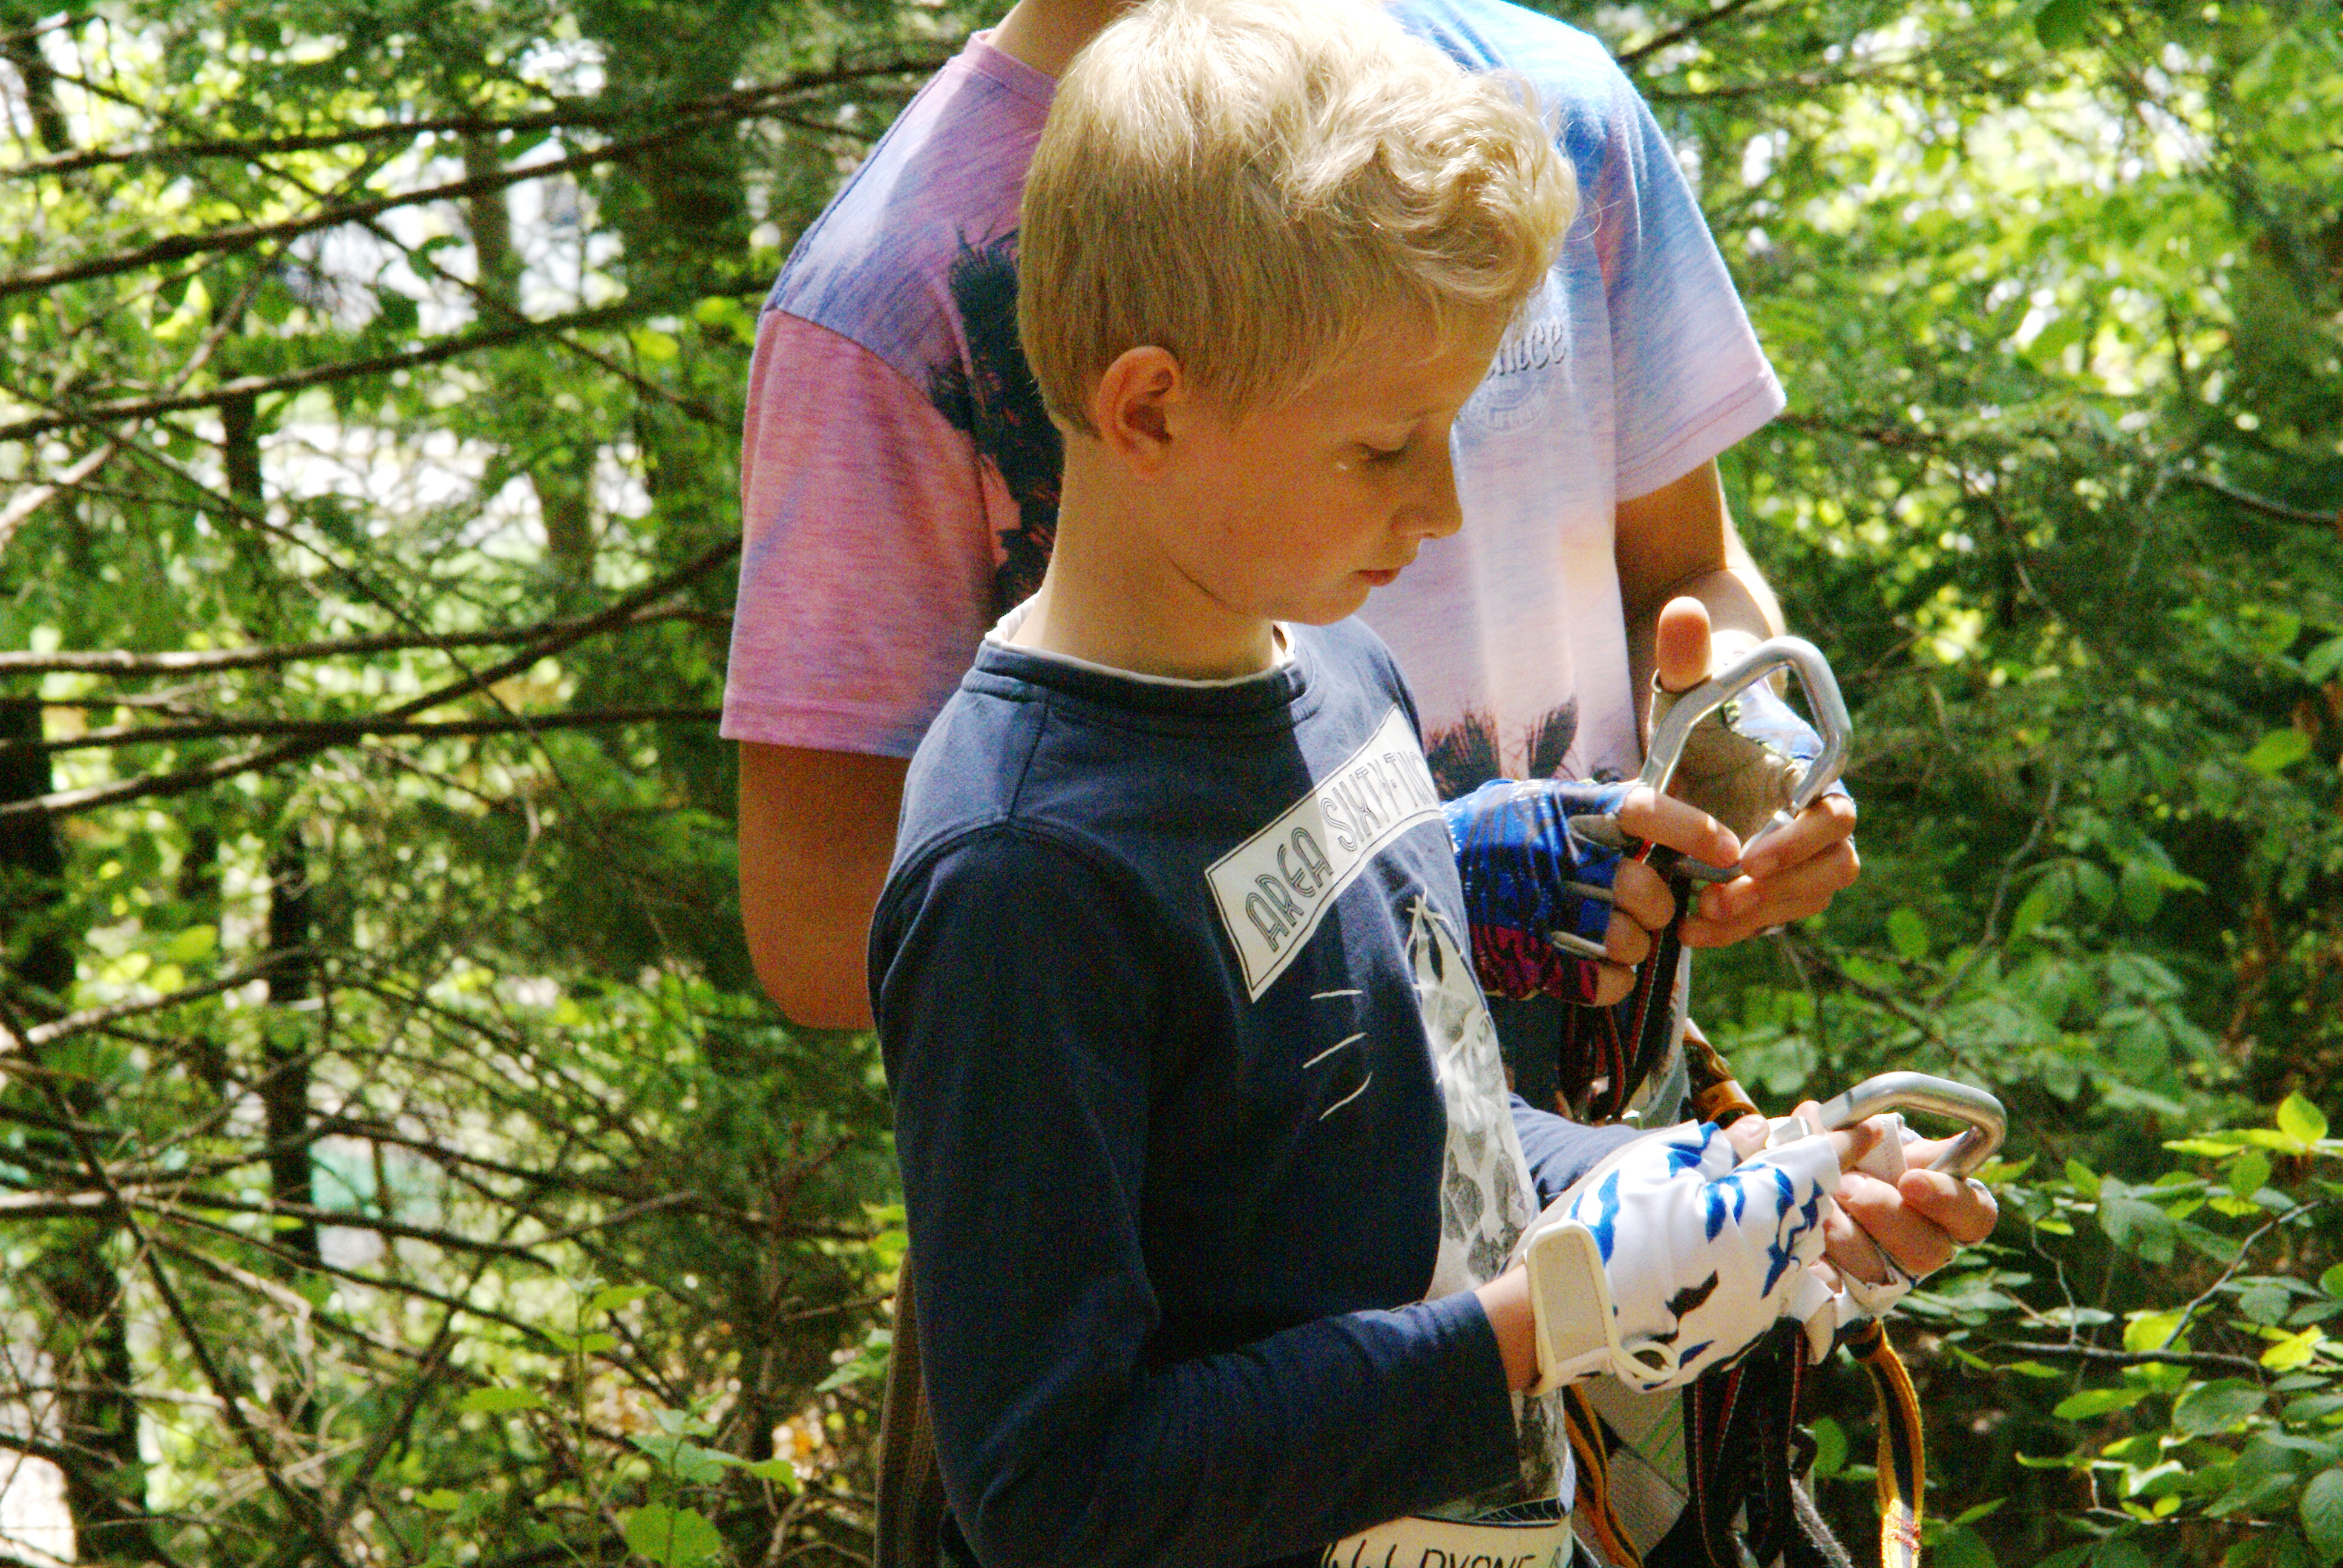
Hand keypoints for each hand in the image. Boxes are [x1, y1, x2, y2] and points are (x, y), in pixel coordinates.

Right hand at [1446, 779, 1737, 1005]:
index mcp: (1564, 811)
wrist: (1410, 878)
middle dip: (1656, 906)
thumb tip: (1659, 829)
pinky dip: (1614, 980)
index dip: (1694, 830)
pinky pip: (1608, 981)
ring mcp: (1546, 910)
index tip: (1727, 850)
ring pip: (1631, 941)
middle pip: (1647, 890)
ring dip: (1633, 945)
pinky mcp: (1534, 960)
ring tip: (1607, 936)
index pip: (1644, 811)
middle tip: (1641, 907)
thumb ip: (1591, 814)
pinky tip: (1597, 968)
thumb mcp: (1533, 805)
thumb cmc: (1484, 840)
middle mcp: (1559, 857)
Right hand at [1516, 1112, 1885, 1392]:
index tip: (1867, 1125)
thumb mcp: (1654, 1164)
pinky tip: (1710, 1259)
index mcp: (1756, 1213)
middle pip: (1810, 1214)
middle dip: (1799, 1188)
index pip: (1817, 1167)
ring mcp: (1759, 1312)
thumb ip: (1719, 1148)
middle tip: (1771, 1168)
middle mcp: (1773, 1268)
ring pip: (1792, 1256)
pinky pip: (1767, 1294)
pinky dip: (1753, 1270)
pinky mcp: (1740, 1341)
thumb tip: (1758, 1132)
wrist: (1563, 1311)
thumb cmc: (1603, 1226)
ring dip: (1776, 1230)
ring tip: (1730, 1216)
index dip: (1841, 1140)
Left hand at [1647, 599, 1860, 947]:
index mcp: (1812, 769)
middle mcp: (1815, 814)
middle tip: (1718, 900)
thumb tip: (1682, 608)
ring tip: (1698, 921)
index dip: (1802, 842)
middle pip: (1830, 870)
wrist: (1704, 726)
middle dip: (1780, 893)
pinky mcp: (1768, 876)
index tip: (1749, 856)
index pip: (1835, 817)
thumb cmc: (1705, 697)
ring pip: (1805, 899)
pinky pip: (1771, 912)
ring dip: (1759, 918)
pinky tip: (1689, 929)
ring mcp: (1795, 849)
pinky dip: (1736, 928)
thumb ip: (1687, 649)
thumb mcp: (1688, 677)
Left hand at [1810, 1109, 2000, 1284]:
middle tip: (1846, 1186)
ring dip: (1845, 1234)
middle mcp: (1925, 1247)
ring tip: (1817, 1207)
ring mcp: (1891, 1277)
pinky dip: (1820, 1262)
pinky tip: (1807, 1243)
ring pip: (1882, 1270)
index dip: (1948, 1199)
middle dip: (1883, 1213)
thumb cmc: (1845, 1160)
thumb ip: (1856, 1128)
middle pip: (1929, 1250)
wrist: (1800, 1200)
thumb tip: (1839, 1118)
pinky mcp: (1850, 1296)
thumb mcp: (1856, 1138)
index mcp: (1943, 1206)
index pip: (1975, 1213)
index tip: (1909, 1179)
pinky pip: (1839, 1288)